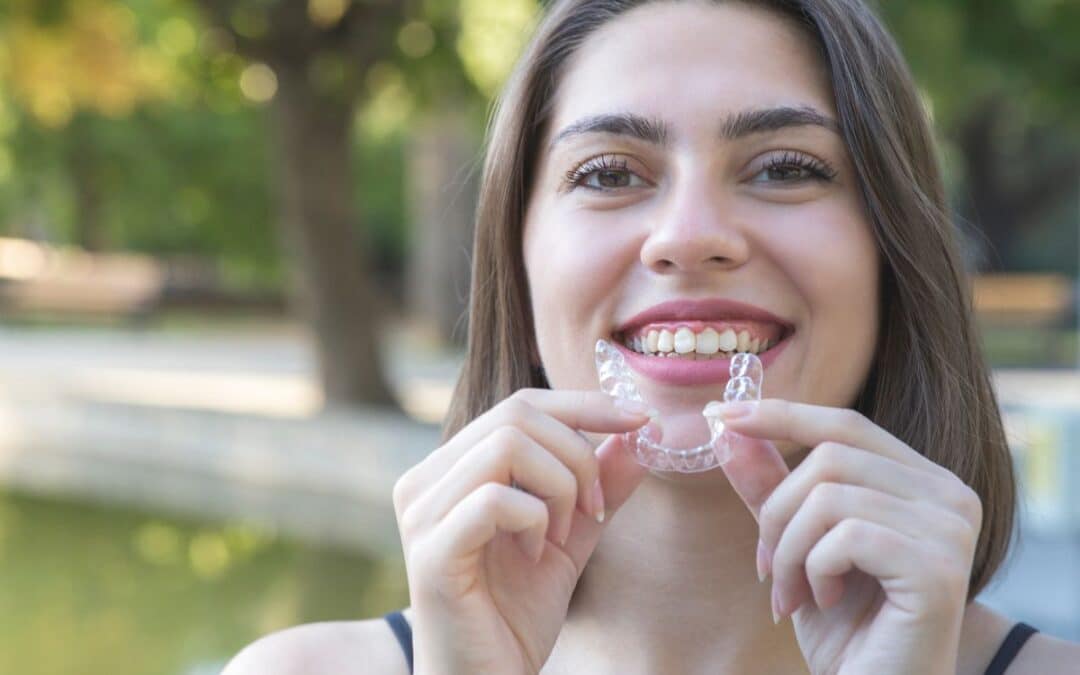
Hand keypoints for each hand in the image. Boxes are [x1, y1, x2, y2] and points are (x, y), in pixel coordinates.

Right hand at [392, 389, 649, 674]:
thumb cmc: (515, 615)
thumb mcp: (571, 537)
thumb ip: (599, 486)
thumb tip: (639, 432)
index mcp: (452, 469)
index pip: (520, 404)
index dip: (584, 404)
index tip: (640, 420)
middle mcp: (425, 480)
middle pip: (516, 414)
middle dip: (578, 454)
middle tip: (595, 509)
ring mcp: (422, 513)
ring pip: (506, 445)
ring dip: (559, 486)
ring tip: (563, 534)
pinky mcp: (431, 552)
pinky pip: (495, 500)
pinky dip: (535, 521)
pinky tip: (537, 556)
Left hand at [711, 399, 982, 674]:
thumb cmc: (844, 630)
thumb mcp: (796, 546)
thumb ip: (771, 486)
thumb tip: (728, 427)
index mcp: (924, 482)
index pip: (845, 425)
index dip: (781, 414)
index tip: (720, 416)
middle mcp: (950, 496)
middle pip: (830, 456)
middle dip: (777, 512)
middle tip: (767, 568)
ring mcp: (950, 530)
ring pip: (829, 495)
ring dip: (790, 550)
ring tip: (794, 595)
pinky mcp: (938, 567)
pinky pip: (845, 536)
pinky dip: (814, 570)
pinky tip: (823, 602)